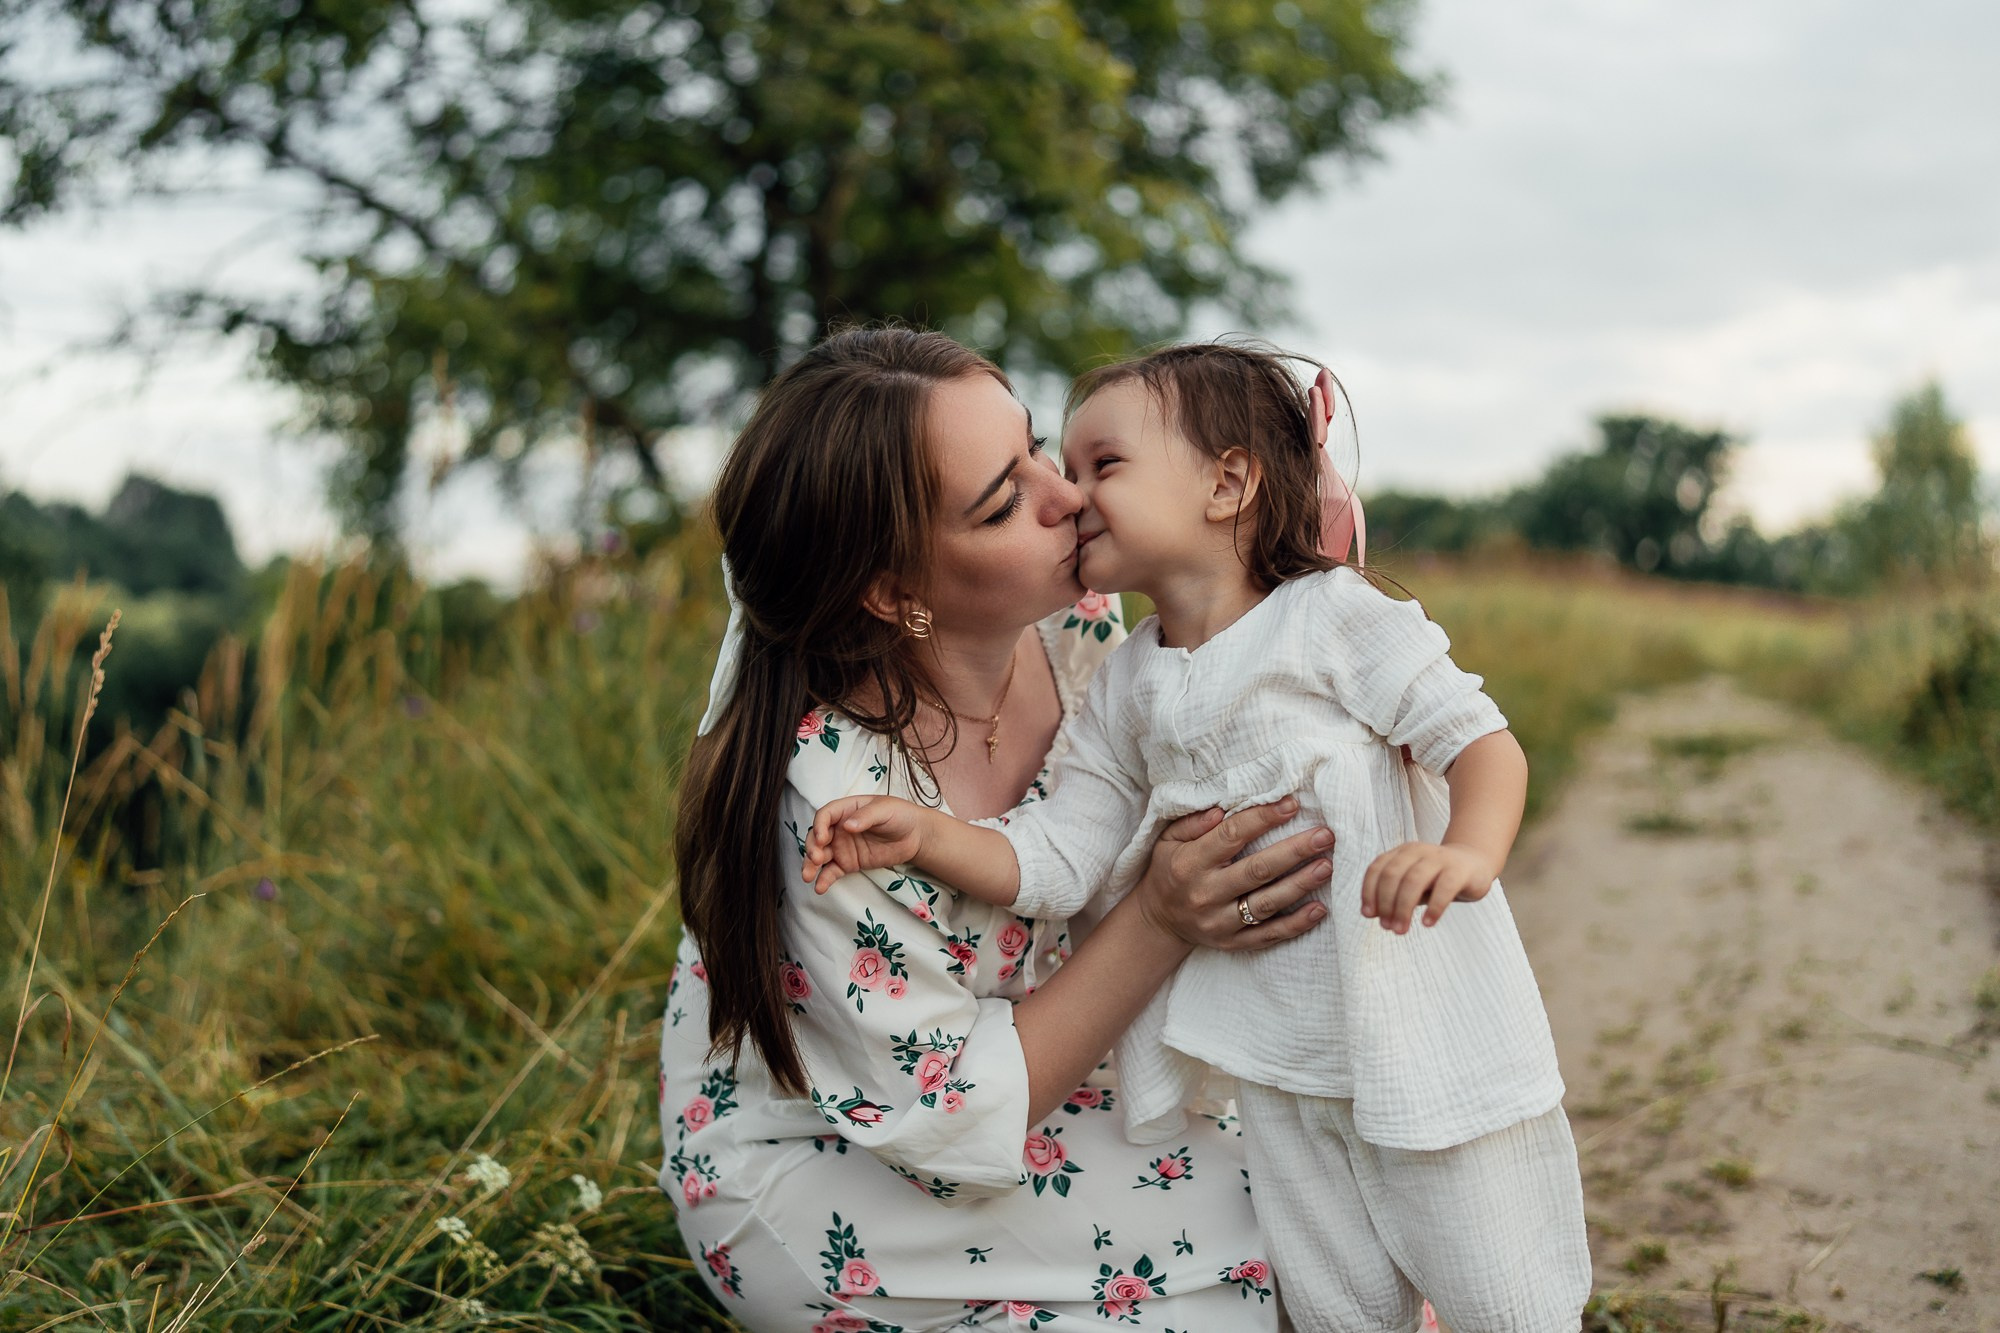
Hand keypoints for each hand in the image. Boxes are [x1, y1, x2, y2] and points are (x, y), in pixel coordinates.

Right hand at [802, 795, 926, 892]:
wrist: (915, 836)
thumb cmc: (900, 815)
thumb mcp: (884, 810)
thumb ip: (865, 816)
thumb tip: (847, 826)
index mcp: (846, 810)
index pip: (825, 816)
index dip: (819, 826)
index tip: (822, 838)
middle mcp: (839, 828)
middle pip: (817, 836)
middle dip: (812, 848)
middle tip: (816, 859)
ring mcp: (842, 847)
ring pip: (820, 855)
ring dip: (810, 865)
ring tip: (808, 877)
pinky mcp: (848, 863)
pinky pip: (832, 871)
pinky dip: (824, 879)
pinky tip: (820, 888)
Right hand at [1133, 799, 1334, 951]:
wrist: (1158, 921)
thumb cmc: (1169, 870)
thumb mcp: (1168, 840)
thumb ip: (1192, 823)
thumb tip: (1222, 808)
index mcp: (1190, 863)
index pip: (1231, 836)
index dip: (1263, 819)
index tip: (1292, 804)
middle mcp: (1206, 893)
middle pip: (1257, 870)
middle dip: (1294, 851)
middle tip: (1325, 835)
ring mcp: (1220, 922)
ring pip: (1267, 904)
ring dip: (1300, 885)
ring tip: (1327, 867)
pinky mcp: (1232, 943)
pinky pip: (1268, 936)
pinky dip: (1296, 925)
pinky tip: (1319, 909)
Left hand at [1361, 842, 1495, 932]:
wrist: (1474, 864)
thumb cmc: (1437, 880)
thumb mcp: (1411, 887)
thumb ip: (1391, 897)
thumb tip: (1369, 913)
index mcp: (1401, 853)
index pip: (1377, 869)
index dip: (1369, 892)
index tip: (1369, 914)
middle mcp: (1417, 851)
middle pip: (1392, 876)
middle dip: (1386, 904)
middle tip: (1388, 927)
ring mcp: (1438, 858)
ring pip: (1413, 880)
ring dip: (1403, 908)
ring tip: (1401, 930)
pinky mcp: (1458, 870)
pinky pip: (1444, 888)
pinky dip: (1433, 907)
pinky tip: (1427, 923)